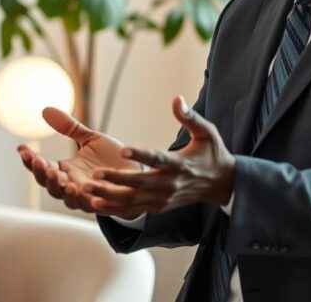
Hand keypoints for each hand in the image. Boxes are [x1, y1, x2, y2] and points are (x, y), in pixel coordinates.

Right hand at [17, 107, 139, 213]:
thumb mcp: (91, 139)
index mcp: (66, 170)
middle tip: (38, 161)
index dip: (30, 161)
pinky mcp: (103, 204)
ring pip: (65, 198)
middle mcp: (72, 185)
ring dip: (58, 186)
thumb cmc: (112, 159)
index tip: (21, 149)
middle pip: (49, 184)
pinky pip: (89, 204)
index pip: (43, 167)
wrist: (139, 175)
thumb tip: (46, 110)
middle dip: (41, 174)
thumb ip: (70, 128)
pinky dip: (81, 197)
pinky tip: (76, 187)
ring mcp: (86, 196)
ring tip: (55, 172)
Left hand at [82, 96, 234, 217]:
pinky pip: (135, 210)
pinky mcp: (159, 207)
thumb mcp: (207, 132)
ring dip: (110, 195)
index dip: (140, 154)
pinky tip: (96, 204)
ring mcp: (164, 198)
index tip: (123, 148)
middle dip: (116, 179)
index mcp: (180, 164)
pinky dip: (116, 209)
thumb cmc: (212, 153)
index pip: (158, 159)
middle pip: (140, 183)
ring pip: (134, 200)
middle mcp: (170, 184)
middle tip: (94, 174)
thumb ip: (190, 117)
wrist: (221, 184)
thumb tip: (177, 99)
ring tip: (88, 190)